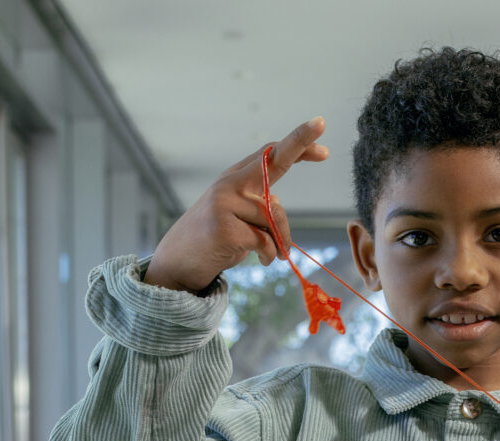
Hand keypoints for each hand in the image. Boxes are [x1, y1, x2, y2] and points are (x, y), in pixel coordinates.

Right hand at [144, 117, 331, 292]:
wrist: (179, 261)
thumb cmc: (217, 238)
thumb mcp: (242, 219)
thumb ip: (262, 209)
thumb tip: (277, 212)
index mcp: (236, 178)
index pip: (269, 154)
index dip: (296, 143)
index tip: (318, 127)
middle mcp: (230, 184)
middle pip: (273, 162)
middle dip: (299, 142)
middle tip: (320, 121)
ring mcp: (224, 203)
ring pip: (274, 216)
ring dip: (281, 241)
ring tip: (274, 255)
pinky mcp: (224, 227)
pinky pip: (265, 241)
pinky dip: (270, 254)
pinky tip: (262, 260)